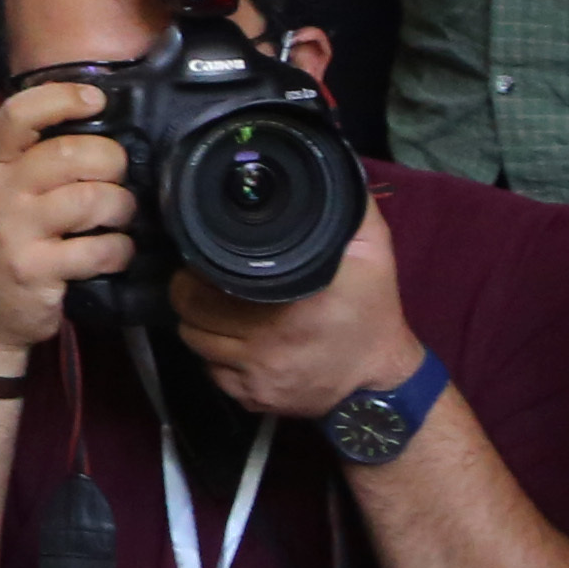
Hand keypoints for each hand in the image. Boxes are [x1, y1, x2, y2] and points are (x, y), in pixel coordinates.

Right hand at [0, 75, 133, 362]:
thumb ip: (29, 157)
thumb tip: (89, 116)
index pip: (18, 115)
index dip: (62, 99)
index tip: (96, 100)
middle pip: (69, 154)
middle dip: (111, 162)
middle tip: (117, 178)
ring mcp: (15, 233)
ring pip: (91, 200)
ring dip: (121, 208)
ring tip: (119, 217)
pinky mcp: (37, 271)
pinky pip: (98, 250)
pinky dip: (120, 250)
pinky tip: (114, 253)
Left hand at [164, 197, 419, 425]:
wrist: (380, 380)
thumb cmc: (372, 312)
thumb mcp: (373, 253)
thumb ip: (352, 210)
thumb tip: (331, 167)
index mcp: (288, 304)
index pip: (204, 287)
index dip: (195, 270)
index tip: (203, 259)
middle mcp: (265, 345)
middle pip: (189, 315)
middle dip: (189, 294)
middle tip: (203, 280)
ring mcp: (255, 378)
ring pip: (194, 344)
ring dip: (198, 324)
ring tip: (217, 307)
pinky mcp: (252, 400)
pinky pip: (211, 372)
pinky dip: (215, 355)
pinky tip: (234, 339)